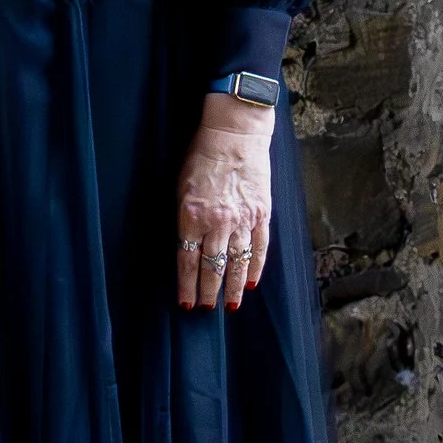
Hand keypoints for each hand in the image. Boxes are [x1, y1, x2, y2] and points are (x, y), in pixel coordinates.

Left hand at [176, 93, 273, 314]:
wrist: (235, 133)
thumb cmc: (202, 156)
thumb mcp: (181, 186)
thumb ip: (185, 218)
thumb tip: (187, 247)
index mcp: (192, 216)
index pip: (187, 261)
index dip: (187, 285)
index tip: (186, 304)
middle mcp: (217, 222)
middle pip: (212, 267)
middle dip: (208, 292)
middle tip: (206, 309)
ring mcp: (242, 219)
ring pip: (236, 263)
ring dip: (231, 287)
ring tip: (229, 306)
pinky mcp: (262, 214)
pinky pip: (258, 248)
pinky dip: (254, 268)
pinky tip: (249, 283)